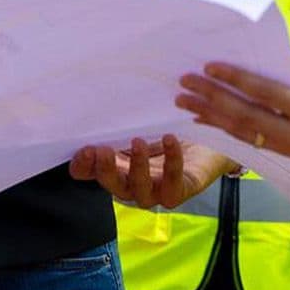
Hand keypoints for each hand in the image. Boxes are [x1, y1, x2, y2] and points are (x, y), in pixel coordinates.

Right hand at [69, 134, 227, 208]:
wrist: (207, 144)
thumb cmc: (166, 131)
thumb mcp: (140, 124)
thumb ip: (120, 120)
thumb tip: (100, 97)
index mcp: (115, 166)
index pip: (88, 173)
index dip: (82, 165)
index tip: (83, 148)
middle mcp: (131, 184)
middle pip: (111, 184)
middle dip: (104, 169)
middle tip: (101, 150)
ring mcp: (155, 192)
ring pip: (140, 190)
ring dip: (137, 167)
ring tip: (138, 142)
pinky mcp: (180, 191)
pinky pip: (174, 182)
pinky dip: (171, 161)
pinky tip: (170, 140)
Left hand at [176, 56, 289, 156]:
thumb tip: (257, 77)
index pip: (261, 94)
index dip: (232, 80)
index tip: (207, 66)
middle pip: (245, 117)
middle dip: (211, 100)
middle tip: (182, 85)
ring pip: (245, 134)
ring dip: (213, 118)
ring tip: (185, 105)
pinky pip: (255, 141)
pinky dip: (230, 130)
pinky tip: (210, 122)